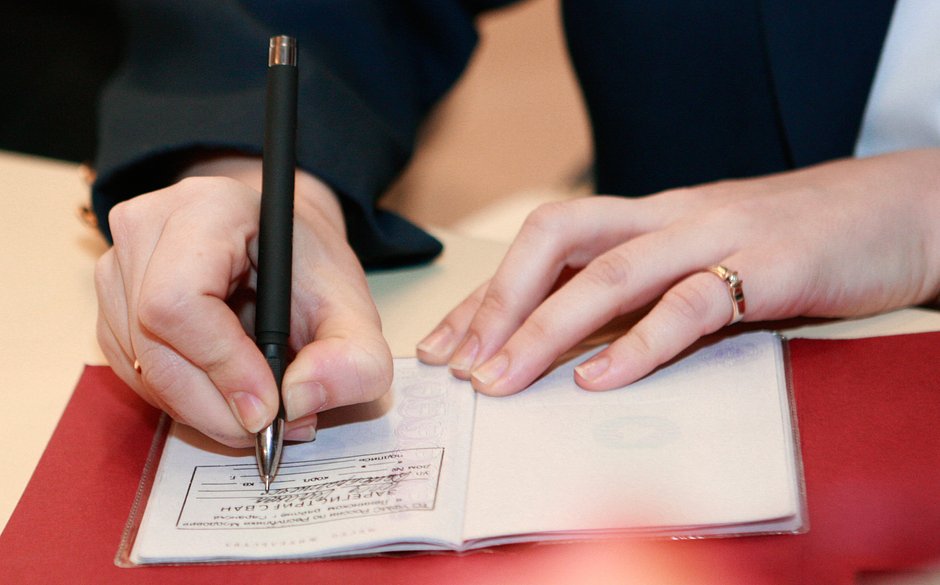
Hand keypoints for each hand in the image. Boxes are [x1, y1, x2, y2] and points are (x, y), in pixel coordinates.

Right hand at [95, 156, 390, 446]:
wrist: (281, 252)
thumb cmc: (311, 273)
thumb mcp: (356, 312)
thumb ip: (354, 358)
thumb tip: (299, 400)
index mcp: (210, 208)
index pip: (180, 298)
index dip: (221, 365)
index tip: (268, 408)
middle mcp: (148, 227)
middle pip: (152, 341)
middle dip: (214, 405)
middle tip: (269, 428)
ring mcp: (119, 265)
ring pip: (140, 367)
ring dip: (201, 410)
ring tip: (259, 408)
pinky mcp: (112, 305)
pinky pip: (135, 374)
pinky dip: (183, 402)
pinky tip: (226, 394)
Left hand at [417, 149, 939, 394]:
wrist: (895, 209)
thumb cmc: (789, 240)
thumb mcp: (701, 256)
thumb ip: (645, 288)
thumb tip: (574, 343)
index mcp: (646, 216)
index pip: (544, 245)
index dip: (488, 295)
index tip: (445, 345)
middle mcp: (668, 217)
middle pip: (557, 239)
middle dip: (498, 303)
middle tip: (460, 367)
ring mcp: (716, 236)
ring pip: (611, 272)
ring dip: (546, 329)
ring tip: (502, 380)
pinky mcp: (768, 266)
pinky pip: (692, 304)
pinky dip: (640, 344)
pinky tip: (600, 379)